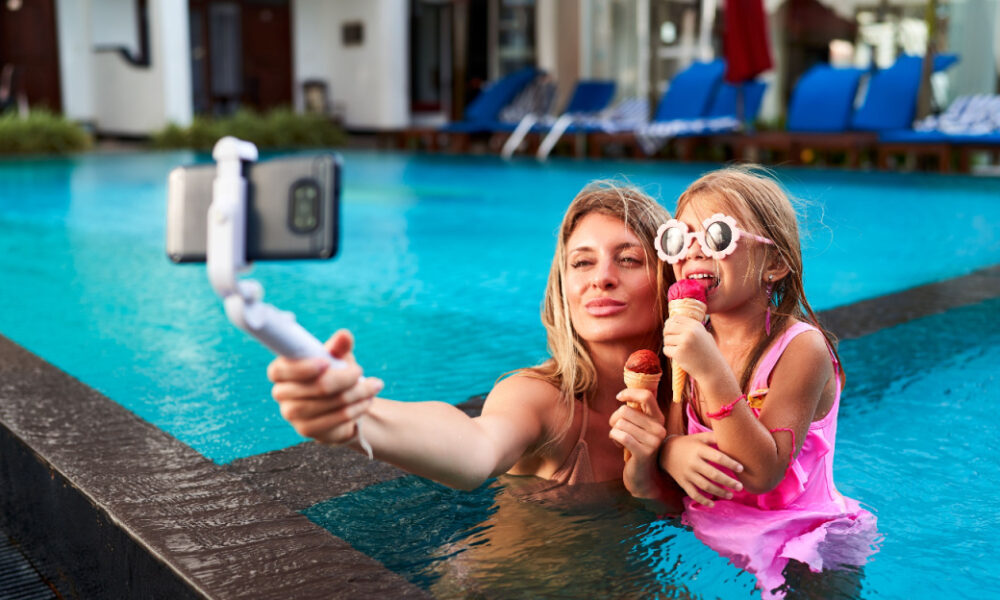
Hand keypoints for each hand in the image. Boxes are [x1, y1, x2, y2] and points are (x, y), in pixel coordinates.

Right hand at [267, 330, 382, 445]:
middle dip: (345, 378)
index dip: (303, 367)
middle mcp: (281, 393)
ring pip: (329, 403)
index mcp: (281, 371)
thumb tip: (344, 336)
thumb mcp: (336, 358)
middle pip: (316, 387)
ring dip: (356, 393)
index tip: (327, 362)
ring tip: (374, 386)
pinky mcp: (306, 430)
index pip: (282, 370)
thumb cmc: (332, 374)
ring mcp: (292, 414)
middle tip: (361, 371)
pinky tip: (366, 401)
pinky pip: (335, 419)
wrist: (339, 405)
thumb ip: (338, 347)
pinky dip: (355, 408)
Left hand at [609, 387, 665, 498]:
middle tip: (617, 429)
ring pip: (620, 423)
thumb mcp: (639, 427)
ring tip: (620, 440)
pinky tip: (618, 445)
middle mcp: (659, 428)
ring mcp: (653, 441)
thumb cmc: (636, 447)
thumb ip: (635, 412)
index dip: (629, 393)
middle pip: (625, 410)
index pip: (646, 396)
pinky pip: (620, 435)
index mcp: (658, 419)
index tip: (619, 397)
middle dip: (614, 419)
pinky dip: (614, 438)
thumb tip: (622, 395)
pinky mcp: (644, 452)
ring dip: (614, 431)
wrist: (643, 476)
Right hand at [659, 432, 743, 506]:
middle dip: (728, 482)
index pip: (717, 457)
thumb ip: (714, 437)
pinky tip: (712, 504)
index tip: (741, 469)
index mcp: (699, 450)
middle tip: (740, 487)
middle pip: (713, 474)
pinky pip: (693, 494)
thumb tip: (732, 436)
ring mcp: (687, 474)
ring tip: (731, 495)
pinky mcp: (682, 482)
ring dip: (719, 492)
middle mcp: (693, 462)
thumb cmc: (688, 443)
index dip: (730, 463)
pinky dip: (702, 500)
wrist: (665, 451)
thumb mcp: (699, 437)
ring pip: (705, 486)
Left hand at [662, 314, 720, 380]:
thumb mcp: (704, 335)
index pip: (676, 318)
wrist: (713, 370)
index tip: (671, 331)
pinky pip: (666, 350)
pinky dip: (669, 354)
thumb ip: (691, 328)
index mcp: (696, 325)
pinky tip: (678, 357)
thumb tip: (671, 321)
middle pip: (668, 328)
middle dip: (667, 334)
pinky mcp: (679, 353)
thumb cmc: (708, 353)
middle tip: (671, 342)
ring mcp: (684, 342)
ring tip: (678, 351)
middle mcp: (690, 331)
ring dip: (668, 345)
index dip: (670, 324)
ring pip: (666, 339)